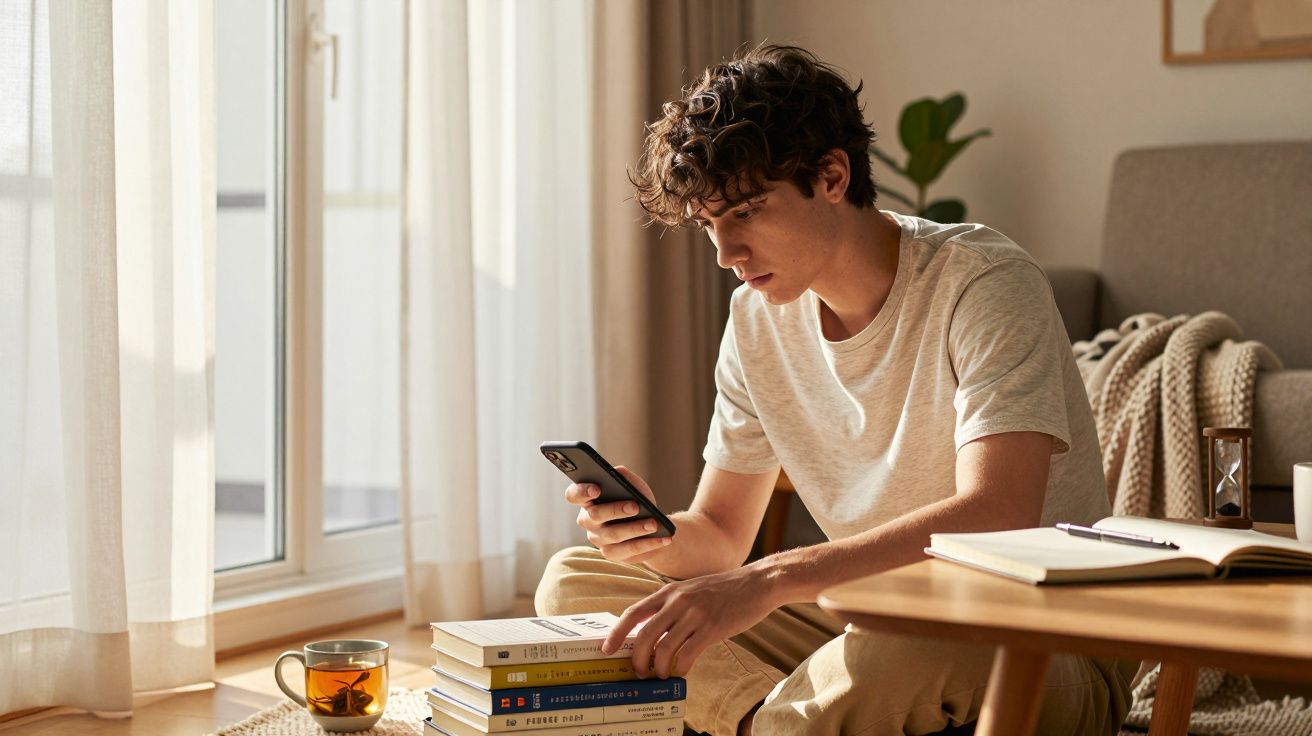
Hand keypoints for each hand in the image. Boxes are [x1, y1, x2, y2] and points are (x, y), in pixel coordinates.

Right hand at [565, 466, 671, 563]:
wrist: (652, 526)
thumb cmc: (637, 500)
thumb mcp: (633, 485)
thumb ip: (623, 476)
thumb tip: (618, 473)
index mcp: (587, 500)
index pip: (573, 495)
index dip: (582, 491)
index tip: (597, 488)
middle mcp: (588, 520)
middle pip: (596, 515)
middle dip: (616, 510)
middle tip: (635, 506)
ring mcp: (598, 539)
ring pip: (614, 535)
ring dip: (636, 528)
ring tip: (654, 523)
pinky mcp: (612, 554)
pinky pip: (629, 550)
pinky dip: (648, 544)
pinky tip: (663, 538)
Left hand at [601, 565, 779, 678]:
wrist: (757, 582)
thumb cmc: (724, 589)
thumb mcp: (690, 590)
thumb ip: (671, 606)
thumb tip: (652, 630)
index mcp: (668, 592)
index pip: (633, 613)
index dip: (617, 633)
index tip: (607, 649)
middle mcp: (677, 602)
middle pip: (645, 635)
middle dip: (637, 659)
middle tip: (639, 671)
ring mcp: (694, 615)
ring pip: (664, 648)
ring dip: (659, 667)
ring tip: (662, 674)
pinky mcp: (712, 628)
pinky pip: (688, 654)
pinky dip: (681, 668)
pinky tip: (683, 671)